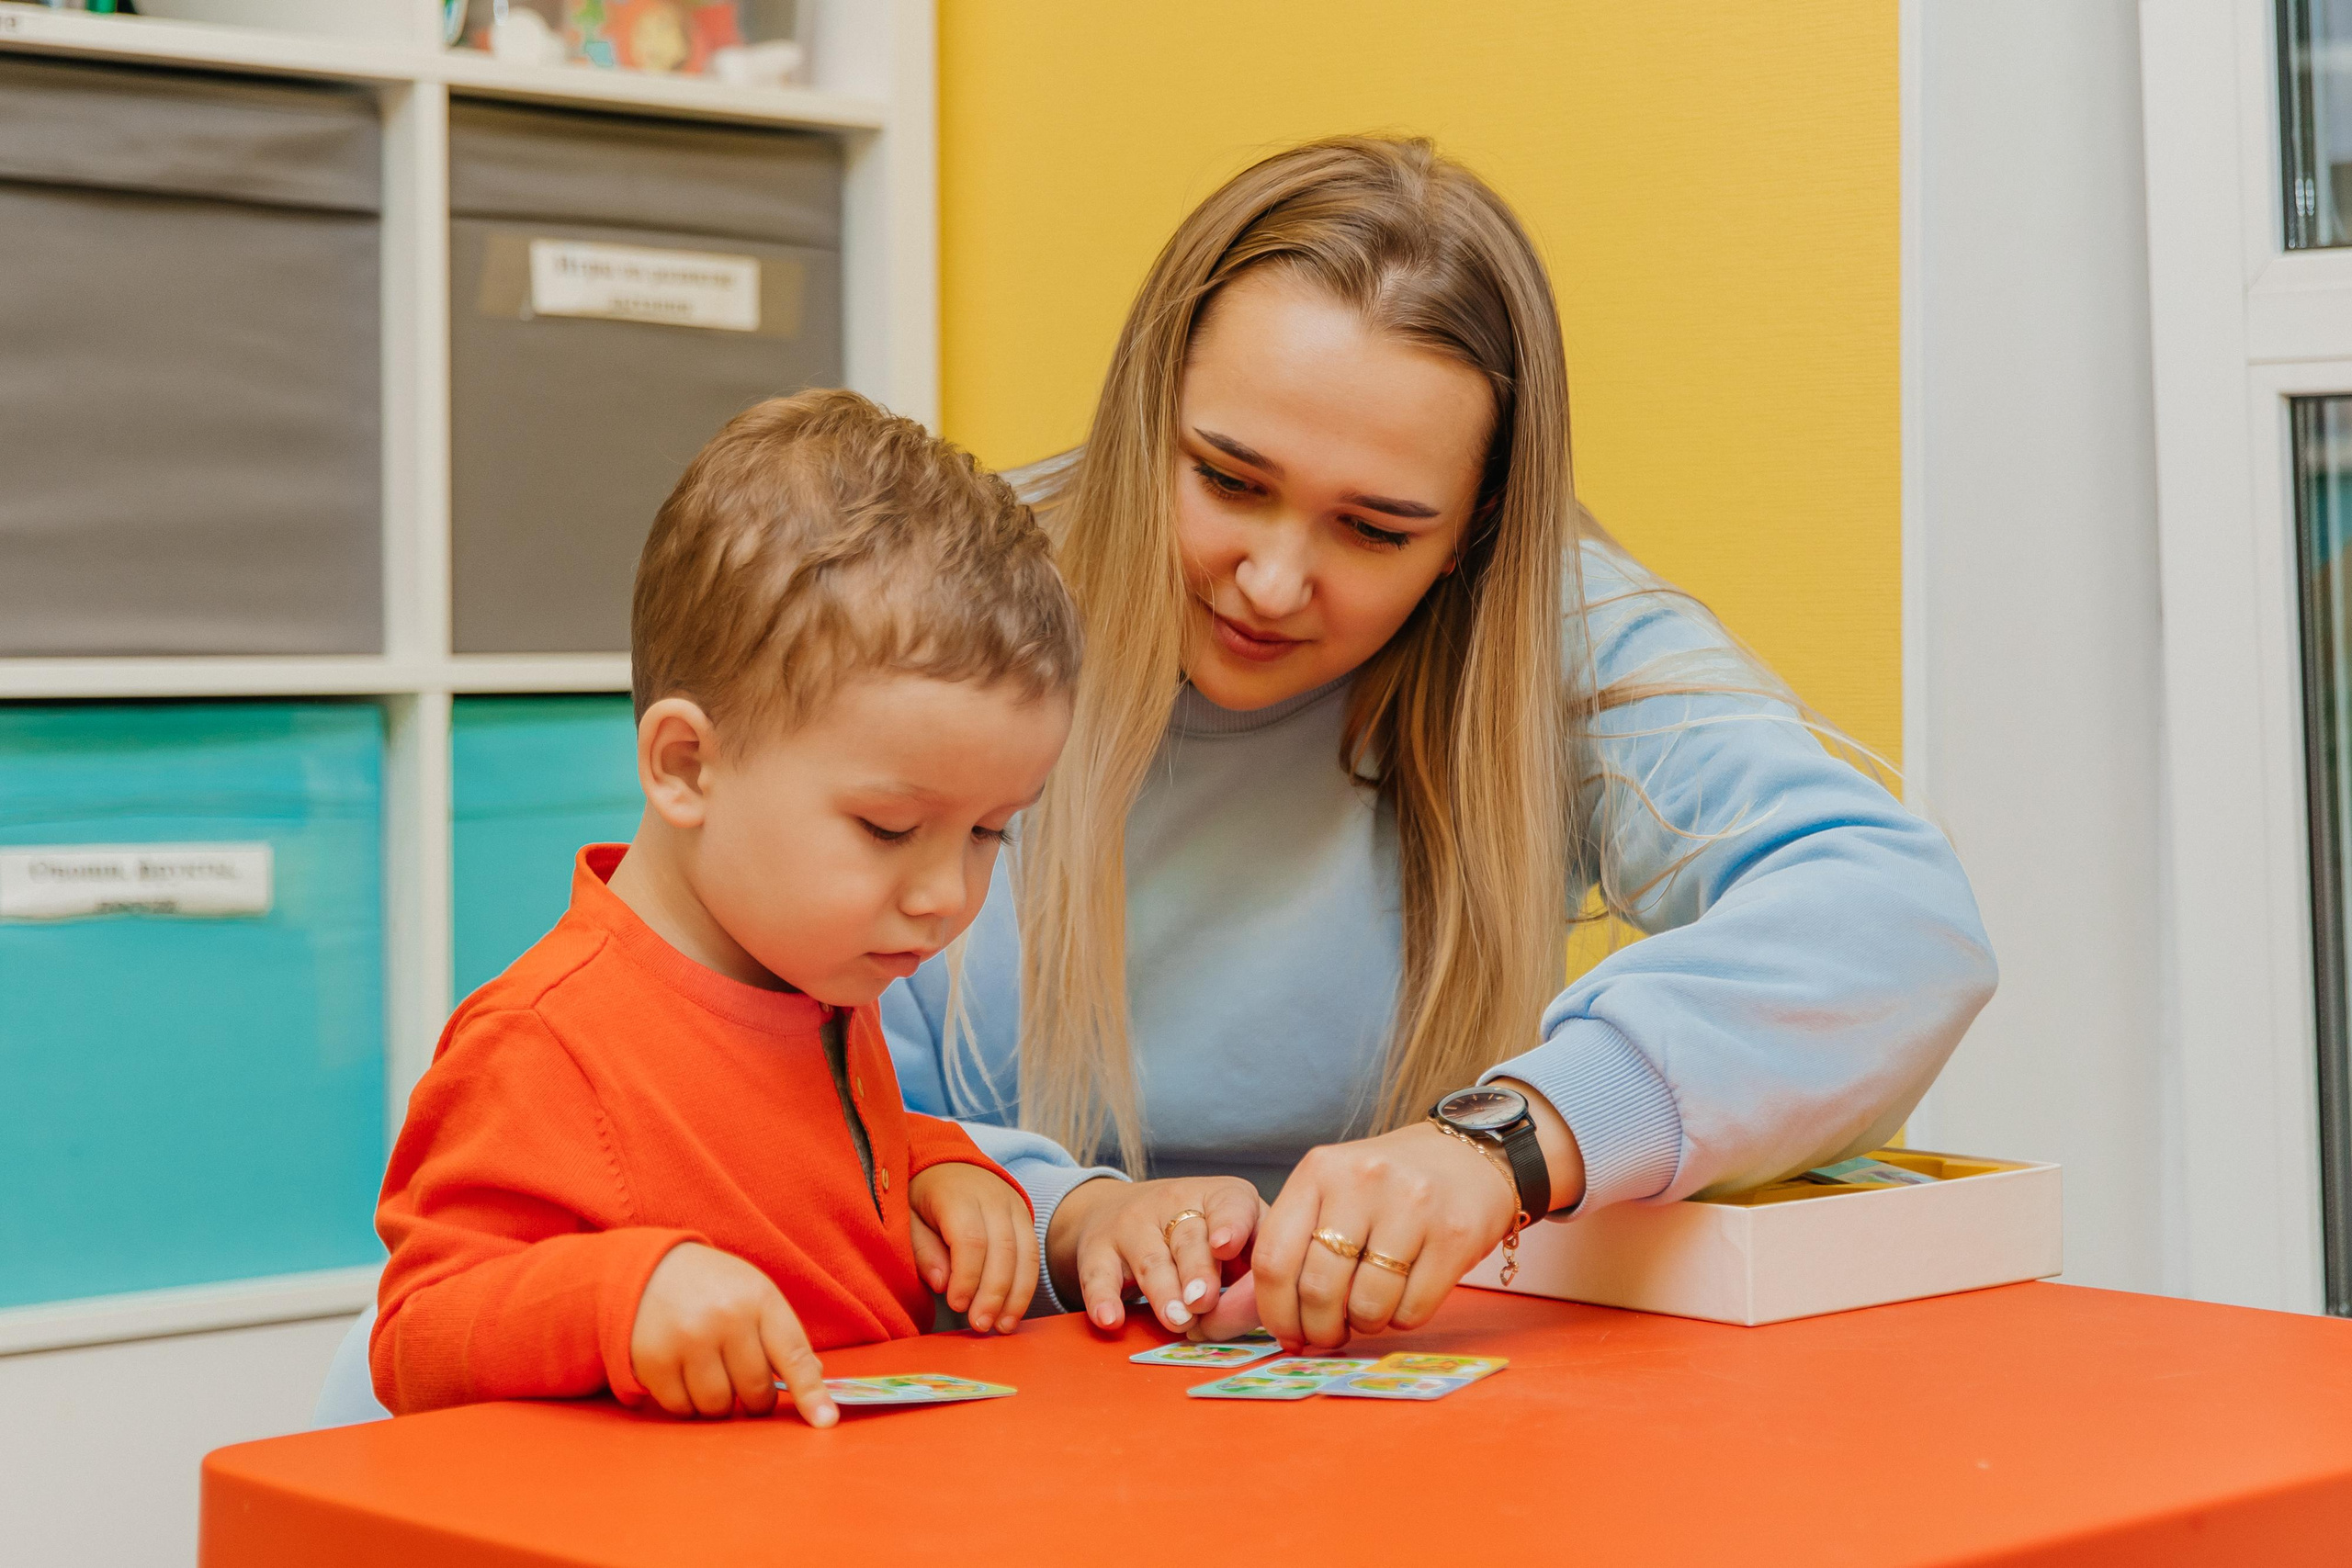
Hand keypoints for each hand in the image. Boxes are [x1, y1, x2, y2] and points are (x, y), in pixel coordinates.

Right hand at [629, 1242, 834, 1425]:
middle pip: (755, 1392)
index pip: (794, 1356)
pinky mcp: (654, 1361)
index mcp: (759, 1300)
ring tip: (712, 1375)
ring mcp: (687, 1340)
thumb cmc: (714, 1288)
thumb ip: (783, 1336)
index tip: (825, 1422)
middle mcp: (725, 1319)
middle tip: (747, 1385)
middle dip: (755, 1399)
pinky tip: (684, 1377)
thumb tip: (814, 1378)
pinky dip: (687, 1404)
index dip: (811, 1394)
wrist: (649, 1270)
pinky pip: (682, 1409)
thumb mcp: (756, 1295)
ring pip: (718, 1406)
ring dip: (719, 1404)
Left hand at [908, 1161, 1037, 1333]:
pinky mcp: (1026, 1218)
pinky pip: (1033, 1255)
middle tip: (980, 1326)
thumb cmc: (923, 1197)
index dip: (967, 1277)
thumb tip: (942, 1285)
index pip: (971, 1240)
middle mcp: (993, 1198)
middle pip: (1004, 1249)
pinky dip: (1026, 1287)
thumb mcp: (907, 1217)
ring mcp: (1014, 1207)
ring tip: (1002, 1327)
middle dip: (994, 1293)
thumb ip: (922, 1249)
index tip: (957, 1305)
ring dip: (1016, 1295)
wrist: (949, 1164)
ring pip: (1026, 1253)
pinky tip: (1012, 1312)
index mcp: (958, 1195)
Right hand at [1045, 1175, 1262, 1332]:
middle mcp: (1174, 1203)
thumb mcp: (1232, 1235)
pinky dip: (1103, 1299)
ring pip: (1151, 1259)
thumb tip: (1262, 1313)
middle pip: (1190, 1238)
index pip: (1230, 1204)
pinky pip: (1099, 1275)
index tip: (1226, 1248)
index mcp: (1219, 1197)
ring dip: (1164, 1292)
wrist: (1116, 1209)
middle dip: (1198, 1271)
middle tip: (1203, 1301)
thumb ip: (1251, 1270)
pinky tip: (1111, 1319)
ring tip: (1177, 1320)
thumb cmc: (1197, 1232)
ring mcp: (1132, 1225)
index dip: (1230, 1225)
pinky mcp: (1097, 1249)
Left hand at [1252, 1123, 1518, 1350]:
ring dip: (1364, 1324)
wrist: (1469, 1156)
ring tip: (1370, 1310)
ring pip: (1367, 1306)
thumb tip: (1272, 1317)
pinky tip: (1404, 1297)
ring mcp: (1411, 1205)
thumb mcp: (1333, 1189)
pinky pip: (1412, 1309)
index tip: (1286, 1333)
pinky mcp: (1454, 1234)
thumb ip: (1297, 1239)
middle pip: (1319, 1288)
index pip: (1275, 1256)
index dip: (1275, 1310)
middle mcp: (1362, 1181)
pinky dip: (1402, 1319)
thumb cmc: (1389, 1184)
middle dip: (1320, 1329)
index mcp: (1319, 1170)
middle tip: (1329, 1334)